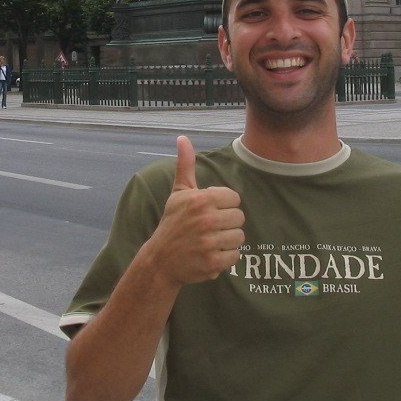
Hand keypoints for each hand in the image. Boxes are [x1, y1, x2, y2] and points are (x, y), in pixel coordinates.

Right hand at [147, 136, 244, 285]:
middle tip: (209, 228)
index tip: (209, 211)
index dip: (224, 205)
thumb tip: (182, 137)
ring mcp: (210, 242)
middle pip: (239, 218)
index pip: (234, 198)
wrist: (160, 260)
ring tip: (210, 241)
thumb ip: (186, 165)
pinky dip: (225, 257)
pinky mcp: (213, 262)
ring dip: (227, 241)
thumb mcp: (179, 192)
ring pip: (239, 237)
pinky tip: (210, 254)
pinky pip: (235, 256)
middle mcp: (207, 219)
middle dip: (227, 224)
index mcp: (202, 199)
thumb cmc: (173, 223)